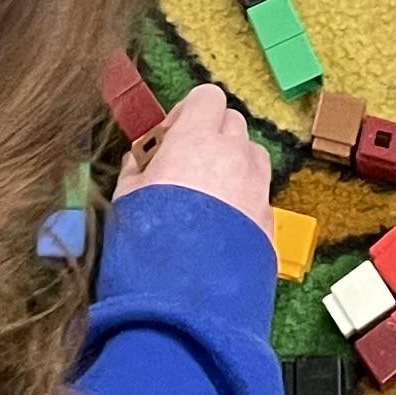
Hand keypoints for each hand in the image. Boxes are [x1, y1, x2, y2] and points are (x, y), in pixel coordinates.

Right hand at [119, 80, 273, 240]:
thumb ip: (137, 169)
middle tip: (186, 164)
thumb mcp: (126, 197)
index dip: (189, 111)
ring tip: (208, 194)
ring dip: (233, 162)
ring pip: (252, 154)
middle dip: (212, 135)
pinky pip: (259, 193)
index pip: (207, 97)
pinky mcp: (269, 220)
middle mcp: (234, 156)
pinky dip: (244, 197)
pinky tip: (221, 224)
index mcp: (197, 140)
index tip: (170, 136)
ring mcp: (257, 187)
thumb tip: (140, 159)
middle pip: (233, 122)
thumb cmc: (149, 241)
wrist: (185, 297)